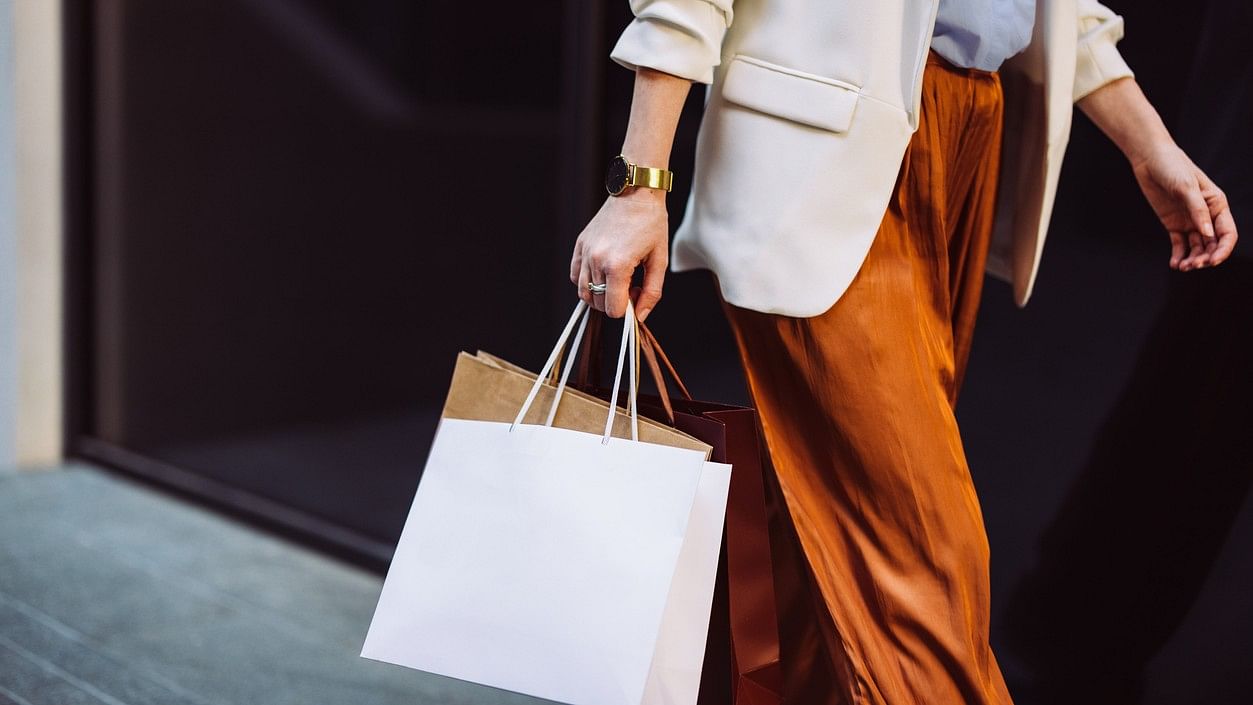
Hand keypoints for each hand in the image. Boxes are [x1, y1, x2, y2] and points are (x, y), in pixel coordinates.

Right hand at [569, 188, 667, 319]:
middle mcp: (596, 260)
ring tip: (617, 279)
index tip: (636, 294)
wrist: (636, 193)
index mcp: (617, 266)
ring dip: (600, 294)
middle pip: (597, 303)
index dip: (627, 309)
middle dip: (614, 302)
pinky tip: (603, 272)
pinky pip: (576, 276)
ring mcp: (585, 252)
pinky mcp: (580, 245)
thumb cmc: (651, 224)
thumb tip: (639, 317)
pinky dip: (586, 281)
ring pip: (584, 293)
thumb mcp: (659, 261)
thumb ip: (651, 293)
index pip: (613, 309)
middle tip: (630, 285)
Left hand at [1130, 142, 1237, 270]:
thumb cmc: (1173, 167)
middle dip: (1206, 258)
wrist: (1150, 160)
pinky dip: (1178, 255)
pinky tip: (1174, 264)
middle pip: (1213, 244)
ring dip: (1192, 259)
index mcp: (1217, 204)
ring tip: (1183, 267)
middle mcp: (1206, 215)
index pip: (1227, 233)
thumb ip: (1198, 211)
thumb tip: (1208, 234)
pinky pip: (1179, 244)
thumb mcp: (1187, 187)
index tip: (1212, 261)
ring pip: (1197, 247)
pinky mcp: (1174, 224)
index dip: (1223, 250)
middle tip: (1193, 265)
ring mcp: (1190, 221)